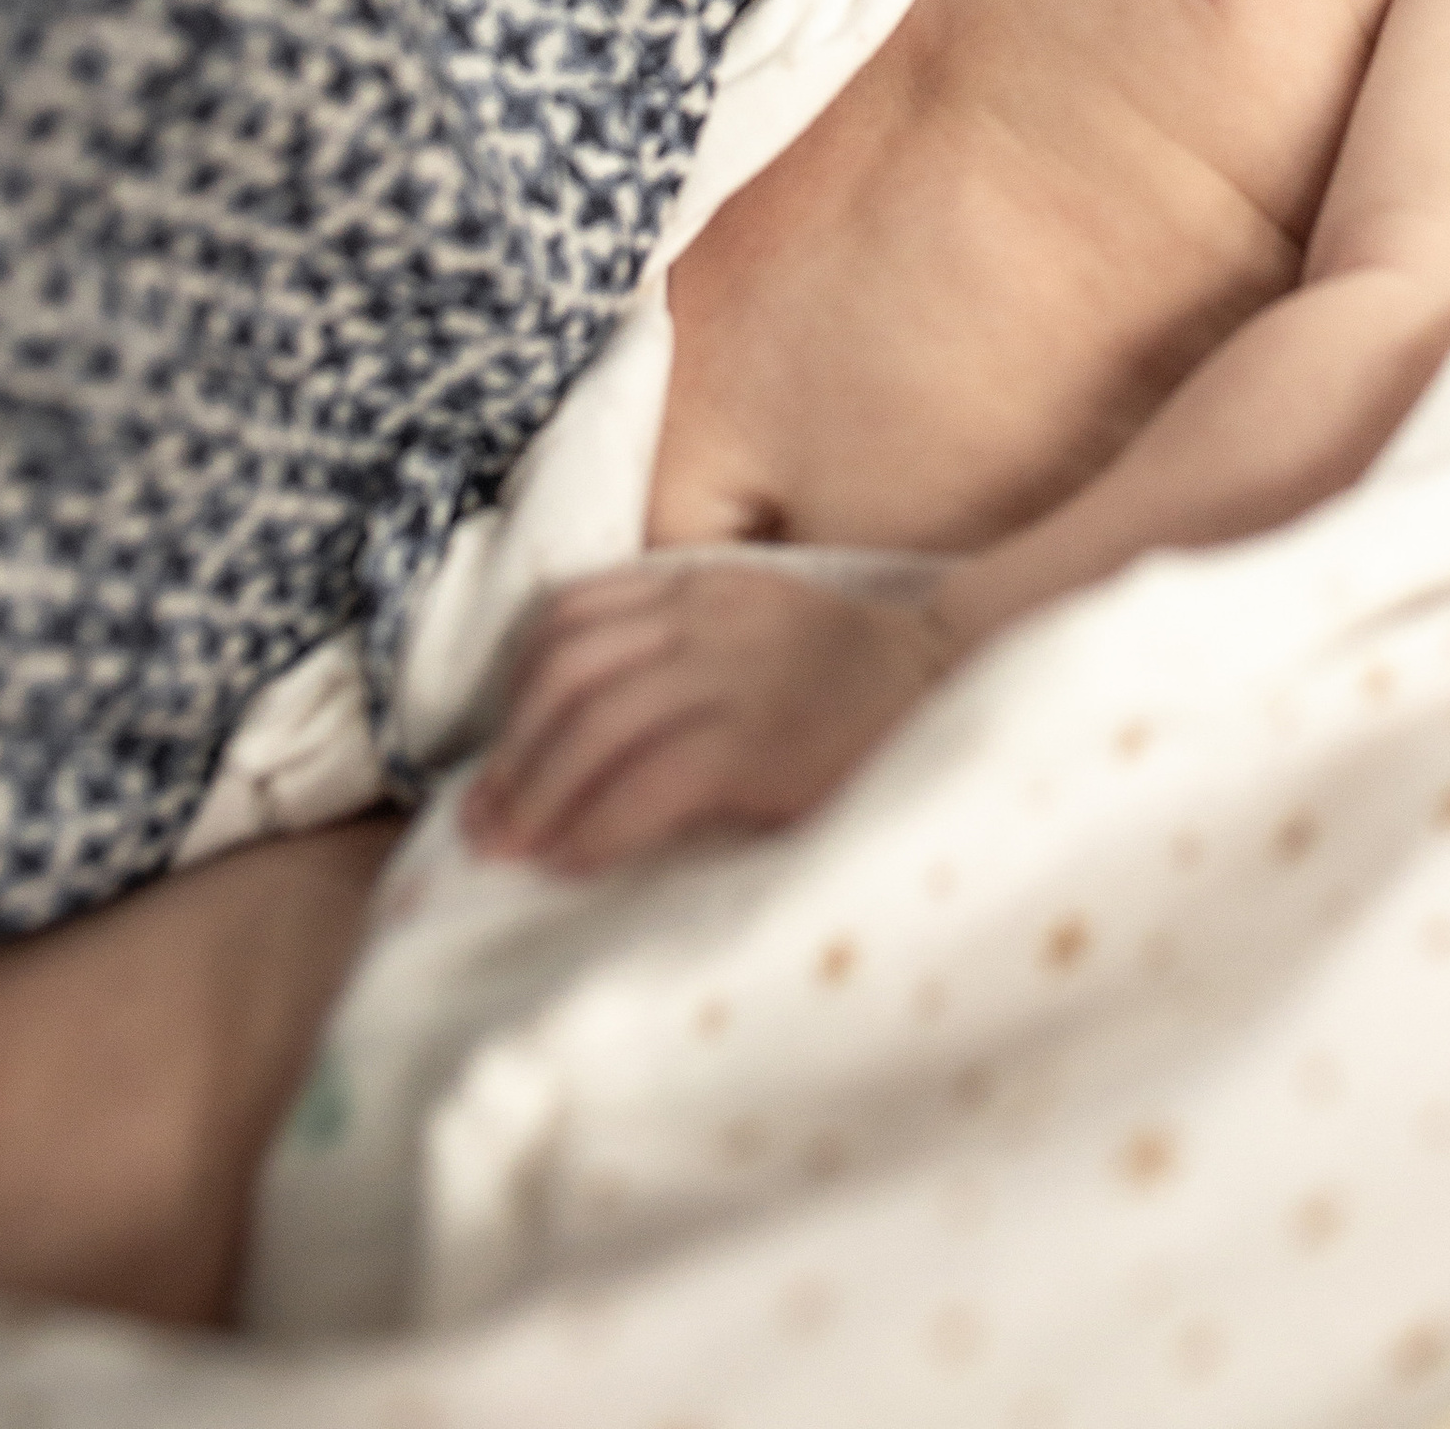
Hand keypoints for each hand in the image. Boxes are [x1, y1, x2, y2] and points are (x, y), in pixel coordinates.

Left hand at [463, 559, 952, 874]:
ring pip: (594, 725)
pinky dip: (596, 826)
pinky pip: (648, 782)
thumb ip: (689, 655)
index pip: (572, 612)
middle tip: (484, 823)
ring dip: (539, 797)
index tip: (501, 753)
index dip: (516, 686)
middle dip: (512, 754)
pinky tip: (578, 861)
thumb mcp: (765, 636)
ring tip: (515, 852)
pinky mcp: (762, 741)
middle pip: (567, 672)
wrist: (966, 691)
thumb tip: (583, 735)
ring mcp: (738, 676)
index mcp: (706, 588)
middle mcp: (711, 620)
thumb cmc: (859, 692)